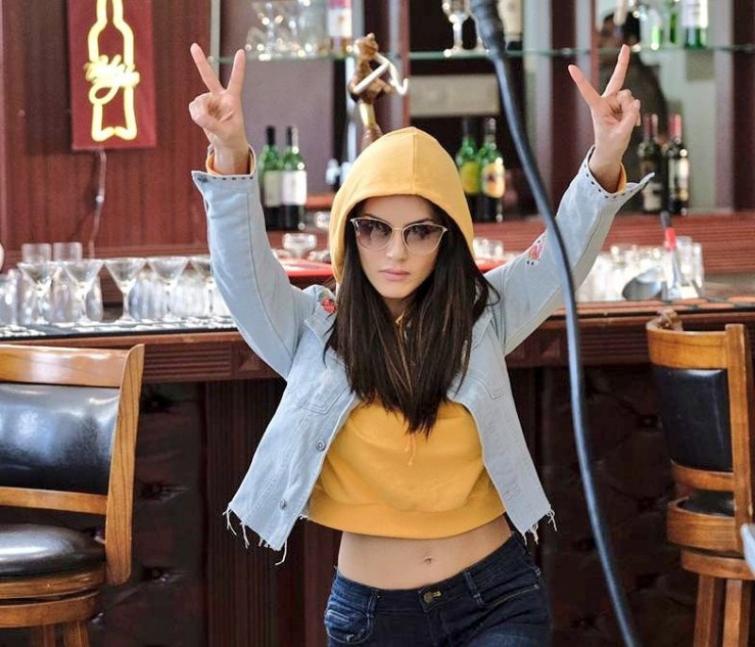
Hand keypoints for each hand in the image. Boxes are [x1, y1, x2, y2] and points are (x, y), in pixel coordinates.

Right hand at [189, 44, 249, 173]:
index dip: (238, 67)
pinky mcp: (202, 106)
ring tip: (208, 123)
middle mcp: (221, 96)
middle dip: (200, 62)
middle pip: (209, 77)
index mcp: (233, 100)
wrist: (227, 144)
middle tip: (193, 46)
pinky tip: (202, 120)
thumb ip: (212, 124)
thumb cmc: (232, 137)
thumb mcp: (225, 133)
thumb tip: (198, 114)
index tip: (241, 52)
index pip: (236, 81)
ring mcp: (210, 100)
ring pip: (198, 102)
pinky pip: (193, 107)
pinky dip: (195, 115)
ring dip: (200, 113)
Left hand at [568, 44, 640, 189]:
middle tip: (626, 47)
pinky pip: (634, 104)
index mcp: (597, 108)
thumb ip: (629, 119)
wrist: (611, 150)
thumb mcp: (621, 134)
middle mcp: (606, 102)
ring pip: (629, 96)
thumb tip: (636, 102)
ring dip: (631, 110)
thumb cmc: (611, 144)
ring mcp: (615, 102)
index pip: (588, 92)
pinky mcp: (623, 105)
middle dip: (622, 64)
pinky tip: (631, 124)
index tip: (570, 67)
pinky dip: (635, 114)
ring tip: (625, 124)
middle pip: (618, 83)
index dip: (581, 80)